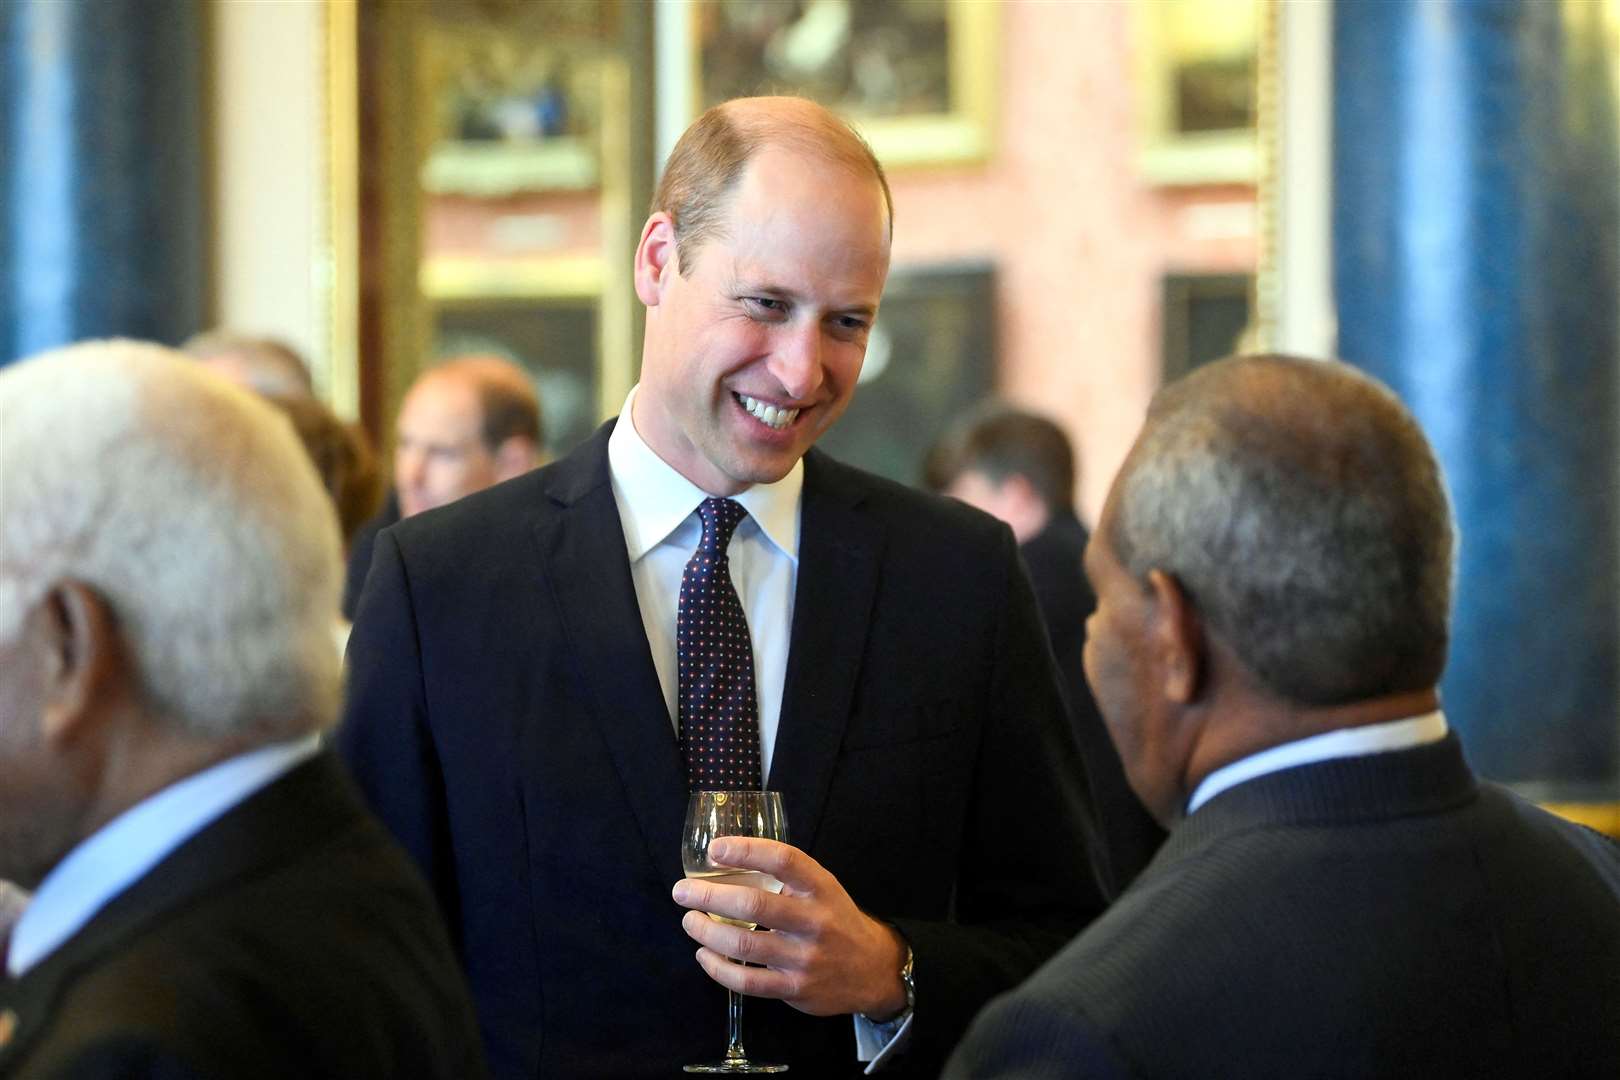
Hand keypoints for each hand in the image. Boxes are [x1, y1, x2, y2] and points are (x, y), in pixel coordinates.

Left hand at [672, 837, 907, 1018]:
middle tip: (682, 891)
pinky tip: (704, 955)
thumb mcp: (822, 889)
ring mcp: (804, 958)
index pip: (784, 860)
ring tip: (689, 921)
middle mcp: (814, 921)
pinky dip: (717, 968)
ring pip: (744, 945)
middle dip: (709, 897)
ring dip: (706, 932)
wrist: (872, 969)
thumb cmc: (835, 919)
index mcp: (820, 887)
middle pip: (754, 905)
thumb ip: (785, 877)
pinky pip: (747, 981)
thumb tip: (725, 862)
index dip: (747, 851)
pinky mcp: (795, 989)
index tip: (715, 849)